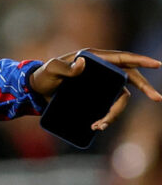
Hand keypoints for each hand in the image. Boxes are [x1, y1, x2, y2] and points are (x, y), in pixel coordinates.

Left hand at [29, 49, 161, 130]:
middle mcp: (100, 69)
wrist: (35, 90)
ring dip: (115, 113)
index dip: (140, 60)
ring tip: (99, 126)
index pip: (122, 58)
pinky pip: (109, 105)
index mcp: (93, 58)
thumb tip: (82, 64)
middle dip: (144, 87)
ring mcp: (98, 83)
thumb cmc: (43, 76)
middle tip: (157, 98)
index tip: (157, 64)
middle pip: (129, 77)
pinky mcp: (95, 95)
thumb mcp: (51, 70)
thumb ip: (64, 68)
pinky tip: (97, 126)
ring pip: (119, 97)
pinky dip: (107, 117)